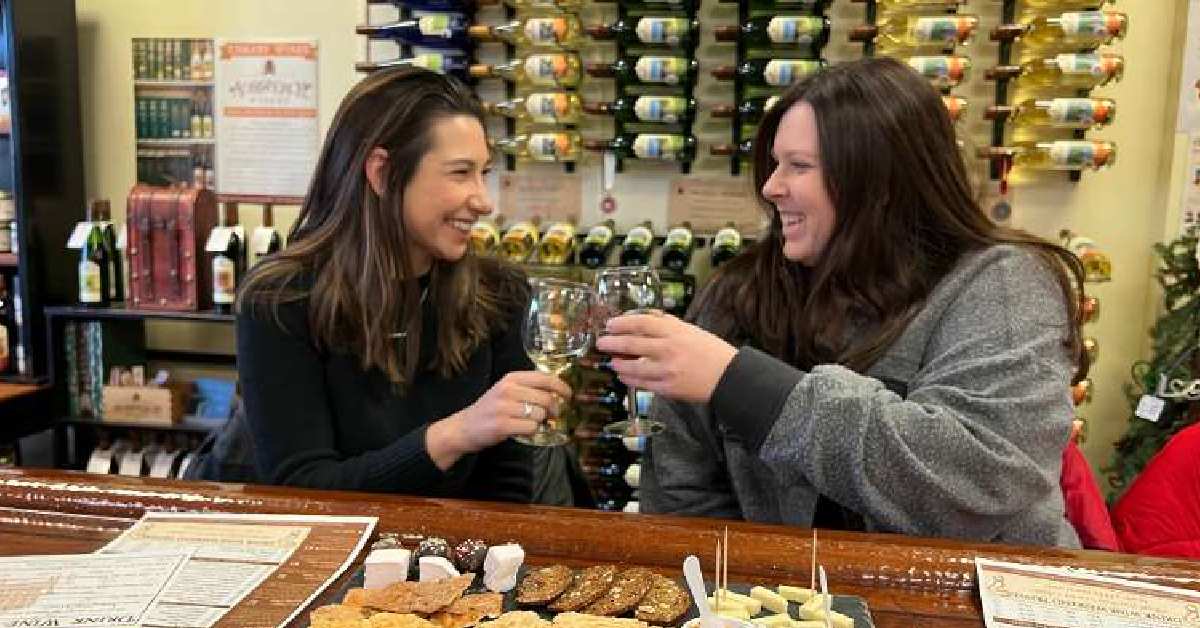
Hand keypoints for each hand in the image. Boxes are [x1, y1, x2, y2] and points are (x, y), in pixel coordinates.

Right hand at [426, 371, 571, 468]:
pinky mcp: (502, 425)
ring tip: (530, 423)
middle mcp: (508, 390)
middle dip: (554, 409)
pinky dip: (532, 432)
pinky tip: (523, 431)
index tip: (568, 395)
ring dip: (540, 422)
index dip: (561, 386)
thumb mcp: (507, 390)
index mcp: (511, 378)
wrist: (464, 427)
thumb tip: (558, 392)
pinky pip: (531, 428)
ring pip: (540, 414)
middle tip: (552, 416)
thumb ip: (529, 388)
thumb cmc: (491, 409)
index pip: (545, 378)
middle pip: (546, 398)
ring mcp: (504, 408)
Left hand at [595, 312, 736, 403]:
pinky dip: (629, 379)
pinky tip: (624, 376)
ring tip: (612, 361)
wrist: (729, 377)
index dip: (621, 323)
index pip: (641, 322)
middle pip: (631, 344)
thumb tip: (645, 319)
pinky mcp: (667, 388)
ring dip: (618, 364)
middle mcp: (668, 349)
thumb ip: (668, 324)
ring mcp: (666, 370)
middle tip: (601, 342)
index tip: (610, 324)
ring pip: (632, 367)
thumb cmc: (712, 352)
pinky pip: (641, 384)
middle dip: (611, 343)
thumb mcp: (691, 330)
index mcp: (675, 331)